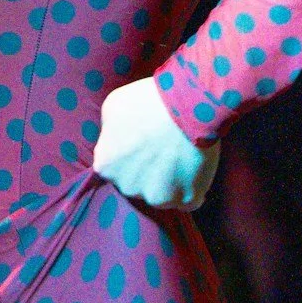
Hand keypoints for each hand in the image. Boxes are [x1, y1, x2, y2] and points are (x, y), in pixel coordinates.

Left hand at [92, 78, 219, 211]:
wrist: (190, 105)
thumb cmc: (150, 100)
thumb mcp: (114, 106)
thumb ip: (108, 132)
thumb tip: (115, 142)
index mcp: (106, 166)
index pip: (114, 167)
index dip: (129, 155)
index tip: (142, 143)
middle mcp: (128, 187)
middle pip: (136, 184)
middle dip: (146, 171)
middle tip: (162, 148)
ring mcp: (158, 197)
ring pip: (161, 195)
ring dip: (169, 182)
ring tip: (180, 156)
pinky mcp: (187, 200)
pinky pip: (188, 202)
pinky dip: (191, 190)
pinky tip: (195, 171)